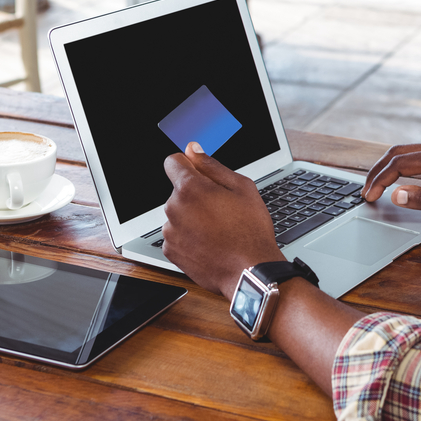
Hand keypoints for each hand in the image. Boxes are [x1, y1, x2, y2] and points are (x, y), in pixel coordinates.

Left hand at [162, 142, 284, 297]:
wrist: (249, 271)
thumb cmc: (250, 230)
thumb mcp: (241, 188)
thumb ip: (212, 166)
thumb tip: (193, 149)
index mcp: (190, 188)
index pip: (173, 162)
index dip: (188, 165)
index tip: (200, 174)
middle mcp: (173, 208)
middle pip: (178, 191)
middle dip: (196, 195)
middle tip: (222, 210)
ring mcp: (170, 231)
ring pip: (178, 214)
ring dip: (192, 217)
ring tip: (218, 230)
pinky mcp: (171, 251)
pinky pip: (177, 235)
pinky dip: (189, 237)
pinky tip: (209, 243)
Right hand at [363, 141, 420, 223]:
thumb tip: (395, 195)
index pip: (398, 164)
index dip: (379, 181)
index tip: (369, 197)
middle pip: (397, 153)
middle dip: (377, 171)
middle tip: (365, 191)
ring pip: (406, 153)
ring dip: (388, 168)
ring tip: (375, 187)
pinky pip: (417, 157)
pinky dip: (400, 167)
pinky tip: (396, 179)